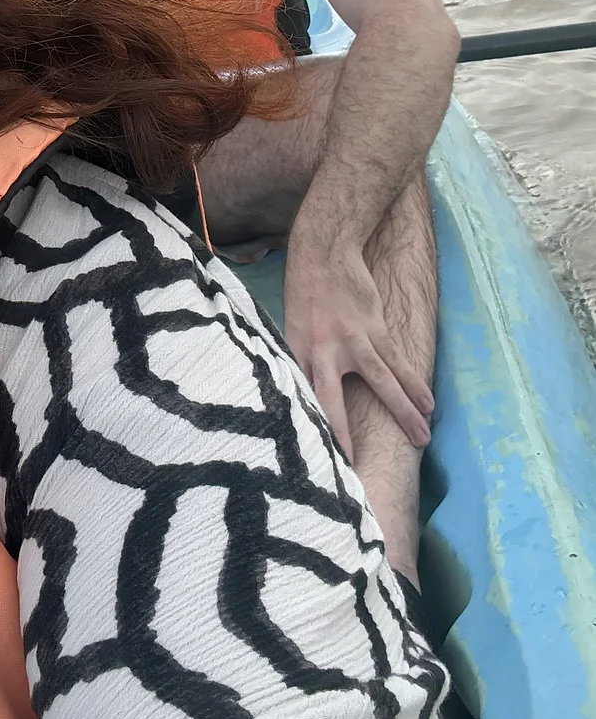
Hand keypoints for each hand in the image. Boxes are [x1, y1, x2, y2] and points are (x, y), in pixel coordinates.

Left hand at [283, 240, 433, 461]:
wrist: (324, 252)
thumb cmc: (304, 291)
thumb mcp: (290, 326)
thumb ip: (300, 360)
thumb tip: (305, 394)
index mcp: (297, 352)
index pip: (300, 396)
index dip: (307, 427)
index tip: (313, 457)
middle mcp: (322, 350)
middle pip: (332, 399)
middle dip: (343, 434)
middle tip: (353, 466)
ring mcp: (351, 339)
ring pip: (381, 382)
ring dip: (403, 412)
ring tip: (421, 438)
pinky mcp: (375, 328)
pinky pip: (398, 362)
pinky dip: (414, 383)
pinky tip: (428, 403)